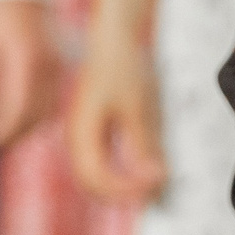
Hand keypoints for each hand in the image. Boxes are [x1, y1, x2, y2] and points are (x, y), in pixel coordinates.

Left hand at [0, 0, 57, 153]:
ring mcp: (57, 67)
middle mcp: (46, 67)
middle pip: (34, 116)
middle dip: (12, 135)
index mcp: (24, 61)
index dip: (0, 131)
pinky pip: (53, 100)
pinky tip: (20, 120)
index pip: (16, 110)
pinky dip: (38, 115)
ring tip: (3, 135)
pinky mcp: (59, 67)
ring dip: (27, 129)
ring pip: (47, 112)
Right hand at [66, 22, 168, 204]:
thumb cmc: (124, 69)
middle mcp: (77, 139)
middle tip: (158, 191)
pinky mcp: (93, 133)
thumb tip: (155, 180)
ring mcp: (83, 137)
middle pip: (93, 184)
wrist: (114, 41)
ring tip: (156, 183)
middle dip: (124, 193)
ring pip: (98, 177)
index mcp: (82, 133)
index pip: (97, 179)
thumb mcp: (139, 108)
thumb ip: (145, 146)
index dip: (125, 190)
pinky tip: (146, 169)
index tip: (154, 186)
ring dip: (125, 185)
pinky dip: (124, 172)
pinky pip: (104, 163)